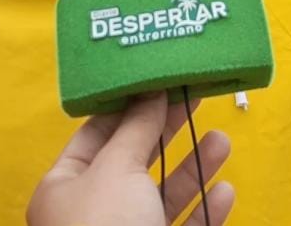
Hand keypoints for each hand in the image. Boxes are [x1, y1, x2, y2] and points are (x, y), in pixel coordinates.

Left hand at [28, 92, 234, 225]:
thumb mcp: (117, 168)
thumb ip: (137, 127)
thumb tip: (151, 90)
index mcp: (64, 187)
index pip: (94, 134)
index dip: (125, 105)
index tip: (156, 78)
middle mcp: (92, 212)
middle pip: (133, 160)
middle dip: (165, 130)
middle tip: (193, 95)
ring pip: (162, 196)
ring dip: (193, 167)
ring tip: (221, 138)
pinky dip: (205, 210)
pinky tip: (225, 190)